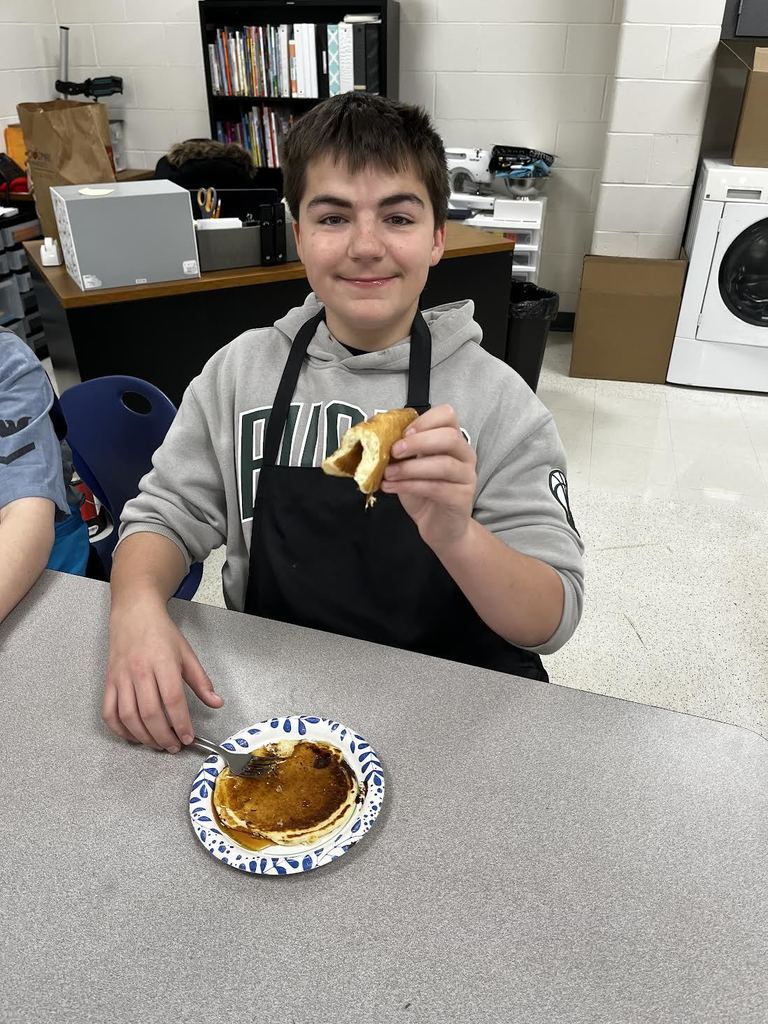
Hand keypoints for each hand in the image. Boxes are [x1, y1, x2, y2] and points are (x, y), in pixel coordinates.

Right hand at [103, 599, 223, 751]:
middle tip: (173, 746)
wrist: (134, 613)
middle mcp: (139, 672)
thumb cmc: (161, 633)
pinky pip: (109, 712)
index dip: (181, 723)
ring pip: (128, 716)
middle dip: (163, 736)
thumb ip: (201, 681)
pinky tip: (134, 736)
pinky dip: (119, 729)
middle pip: (150, 713)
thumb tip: (216, 703)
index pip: (173, 700)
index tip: (188, 737)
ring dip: (143, 737)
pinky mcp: (108, 682)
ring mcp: (121, 678)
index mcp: (163, 663)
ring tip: (157, 744)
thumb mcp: (187, 653)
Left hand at [381, 404, 475, 550]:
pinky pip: (437, 488)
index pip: (448, 415)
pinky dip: (410, 486)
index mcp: (453, 440)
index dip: (424, 421)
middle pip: (449, 437)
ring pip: (443, 465)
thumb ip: (402, 450)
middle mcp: (465, 455)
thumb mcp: (409, 465)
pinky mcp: (462, 498)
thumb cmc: (423, 492)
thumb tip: (376, 436)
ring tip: (387, 474)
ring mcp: (467, 477)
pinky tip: (391, 488)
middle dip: (418, 442)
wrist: (438, 527)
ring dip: (410, 468)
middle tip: (394, 452)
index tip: (402, 433)